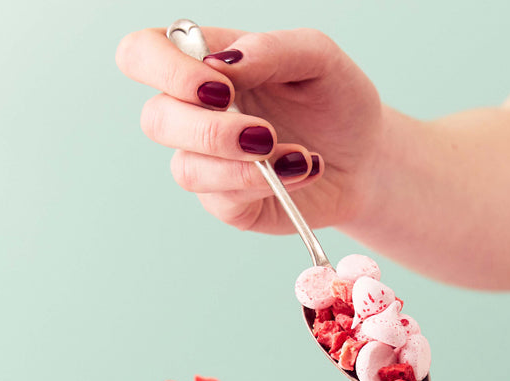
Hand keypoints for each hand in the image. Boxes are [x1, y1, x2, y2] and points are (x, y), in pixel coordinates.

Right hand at [116, 27, 382, 233]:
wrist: (367, 159)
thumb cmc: (337, 101)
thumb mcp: (318, 57)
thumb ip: (272, 48)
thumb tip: (226, 63)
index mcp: (203, 64)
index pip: (143, 54)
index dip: (165, 68)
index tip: (221, 85)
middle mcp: (195, 113)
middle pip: (155, 120)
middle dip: (209, 130)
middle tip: (265, 133)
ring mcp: (208, 163)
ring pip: (185, 170)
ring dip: (241, 165)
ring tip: (296, 154)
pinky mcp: (228, 203)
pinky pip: (221, 201)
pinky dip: (263, 187)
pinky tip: (302, 170)